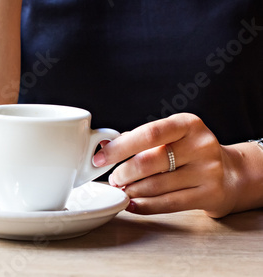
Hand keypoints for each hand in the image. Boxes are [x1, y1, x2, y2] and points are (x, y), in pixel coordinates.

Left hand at [92, 113, 256, 217]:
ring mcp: (208, 170)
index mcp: (187, 124)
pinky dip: (145, 206)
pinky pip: (169, 203)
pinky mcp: (210, 194)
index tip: (100, 159)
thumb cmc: (189, 151)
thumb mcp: (170, 136)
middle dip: (123, 173)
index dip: (120, 147)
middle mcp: (200, 144)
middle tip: (113, 178)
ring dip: (132, 191)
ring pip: (157, 185)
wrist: (229, 172)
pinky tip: (132, 204)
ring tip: (122, 190)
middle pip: (150, 162)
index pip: (149, 133)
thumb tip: (103, 145)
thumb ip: (138, 139)